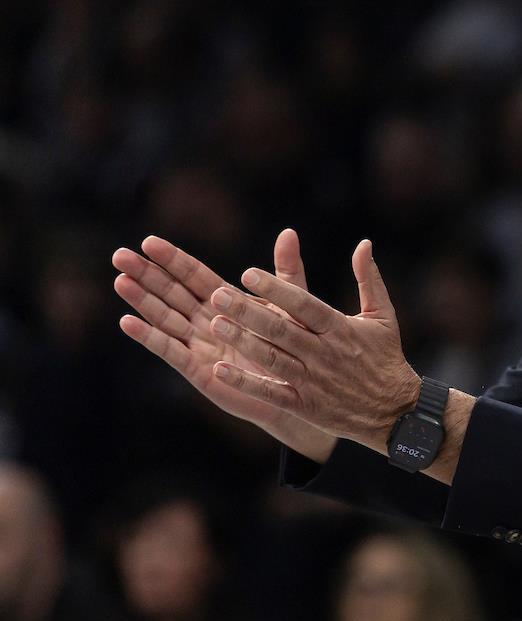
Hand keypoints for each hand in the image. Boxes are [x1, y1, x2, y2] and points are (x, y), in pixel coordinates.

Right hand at [113, 230, 335, 462]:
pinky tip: (127, 322)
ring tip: (120, 281)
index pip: (194, 276)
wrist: (301, 389)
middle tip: (119, 255)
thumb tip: (289, 231)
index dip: (173, 260)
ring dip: (142, 301)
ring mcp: (200, 346)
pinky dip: (149, 337)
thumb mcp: (293, 303)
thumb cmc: (295, 346)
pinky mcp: (199, 371)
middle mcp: (207, 322)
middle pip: (172, 293)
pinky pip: (171, 351)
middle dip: (147, 274)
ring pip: (166, 318)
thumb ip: (286, 270)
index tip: (150, 241)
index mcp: (226, 302)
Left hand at [208, 239, 419, 453]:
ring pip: (271, 359)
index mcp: (340, 329)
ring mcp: (313, 381)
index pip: (303, 304)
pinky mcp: (305, 406)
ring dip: (241, 341)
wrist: (395, 411)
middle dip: (247, 311)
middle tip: (218, 295)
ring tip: (214, 324)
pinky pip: (271, 393)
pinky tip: (220, 370)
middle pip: (280, 329)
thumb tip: (364, 243)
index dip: (276, 289)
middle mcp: (324, 353)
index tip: (248, 274)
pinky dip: (246, 382)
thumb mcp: (382, 315)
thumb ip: (368, 279)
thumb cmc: (386, 357)